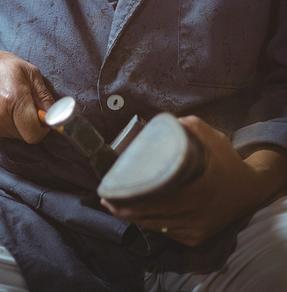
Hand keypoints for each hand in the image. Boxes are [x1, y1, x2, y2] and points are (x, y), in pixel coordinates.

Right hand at [0, 18, 54, 144]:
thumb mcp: (28, 71)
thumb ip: (44, 96)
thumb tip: (57, 114)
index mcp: (14, 100)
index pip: (35, 133)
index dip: (44, 127)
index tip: (45, 118)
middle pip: (27, 136)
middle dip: (32, 124)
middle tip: (27, 105)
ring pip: (15, 136)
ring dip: (19, 124)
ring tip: (11, 103)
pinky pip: (3, 135)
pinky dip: (6, 125)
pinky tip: (0, 108)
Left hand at [102, 116, 286, 246]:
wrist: (250, 189)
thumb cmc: (227, 161)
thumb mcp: (214, 138)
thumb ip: (192, 127)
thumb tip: (169, 120)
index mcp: (199, 191)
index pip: (159, 202)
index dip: (134, 202)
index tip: (112, 195)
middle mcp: (197, 214)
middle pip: (154, 217)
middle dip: (127, 210)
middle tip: (106, 200)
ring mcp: (197, 229)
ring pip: (159, 227)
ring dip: (136, 218)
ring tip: (115, 207)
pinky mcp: (197, 237)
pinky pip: (168, 233)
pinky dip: (152, 225)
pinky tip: (137, 216)